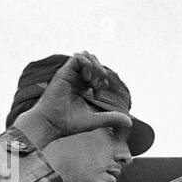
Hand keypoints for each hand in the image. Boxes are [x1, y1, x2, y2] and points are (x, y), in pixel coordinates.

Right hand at [14, 51, 132, 147]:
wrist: (51, 124)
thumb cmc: (68, 123)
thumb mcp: (95, 120)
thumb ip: (111, 118)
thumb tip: (130, 122)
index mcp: (80, 86)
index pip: (95, 73)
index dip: (103, 77)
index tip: (101, 90)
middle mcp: (74, 78)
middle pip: (92, 62)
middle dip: (101, 70)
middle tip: (101, 85)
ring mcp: (68, 74)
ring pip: (85, 57)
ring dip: (95, 66)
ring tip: (95, 81)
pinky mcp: (63, 72)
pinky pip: (78, 58)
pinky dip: (87, 64)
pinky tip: (89, 79)